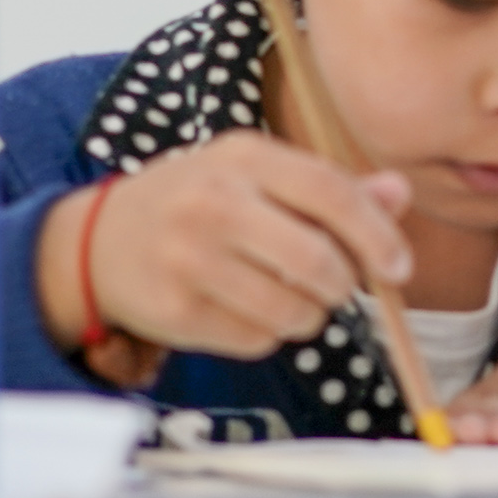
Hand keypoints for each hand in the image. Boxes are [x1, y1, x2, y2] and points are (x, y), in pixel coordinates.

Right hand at [36, 135, 413, 362]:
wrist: (97, 242)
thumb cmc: (196, 202)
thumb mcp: (256, 175)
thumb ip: (330, 187)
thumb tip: (399, 193)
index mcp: (244, 157)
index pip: (332, 193)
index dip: (377, 235)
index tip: (400, 267)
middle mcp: (214, 203)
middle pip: (317, 262)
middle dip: (343, 285)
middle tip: (336, 286)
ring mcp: (190, 259)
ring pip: (291, 311)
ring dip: (308, 316)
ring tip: (287, 297)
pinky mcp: (175, 311)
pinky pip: (255, 340)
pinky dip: (266, 334)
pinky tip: (242, 308)